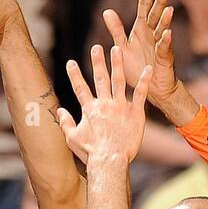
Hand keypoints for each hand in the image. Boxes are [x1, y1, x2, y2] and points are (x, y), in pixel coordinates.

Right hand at [56, 44, 151, 165]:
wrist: (110, 161)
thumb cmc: (91, 153)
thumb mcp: (73, 139)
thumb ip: (66, 123)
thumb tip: (59, 110)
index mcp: (90, 110)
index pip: (80, 88)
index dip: (75, 75)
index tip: (71, 62)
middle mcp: (105, 104)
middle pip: (100, 79)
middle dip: (97, 62)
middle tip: (96, 48)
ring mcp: (121, 107)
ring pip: (119, 81)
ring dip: (117, 64)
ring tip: (117, 49)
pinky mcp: (135, 113)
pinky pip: (141, 94)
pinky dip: (144, 81)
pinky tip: (148, 68)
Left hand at [100, 0, 178, 109]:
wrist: (148, 88)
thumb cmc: (135, 67)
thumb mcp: (121, 48)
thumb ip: (116, 30)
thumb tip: (107, 11)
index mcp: (141, 29)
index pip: (145, 5)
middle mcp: (152, 33)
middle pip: (156, 13)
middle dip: (161, 1)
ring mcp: (160, 44)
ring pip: (162, 29)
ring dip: (165, 20)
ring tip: (168, 9)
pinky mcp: (164, 58)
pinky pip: (165, 48)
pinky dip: (166, 41)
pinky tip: (167, 33)